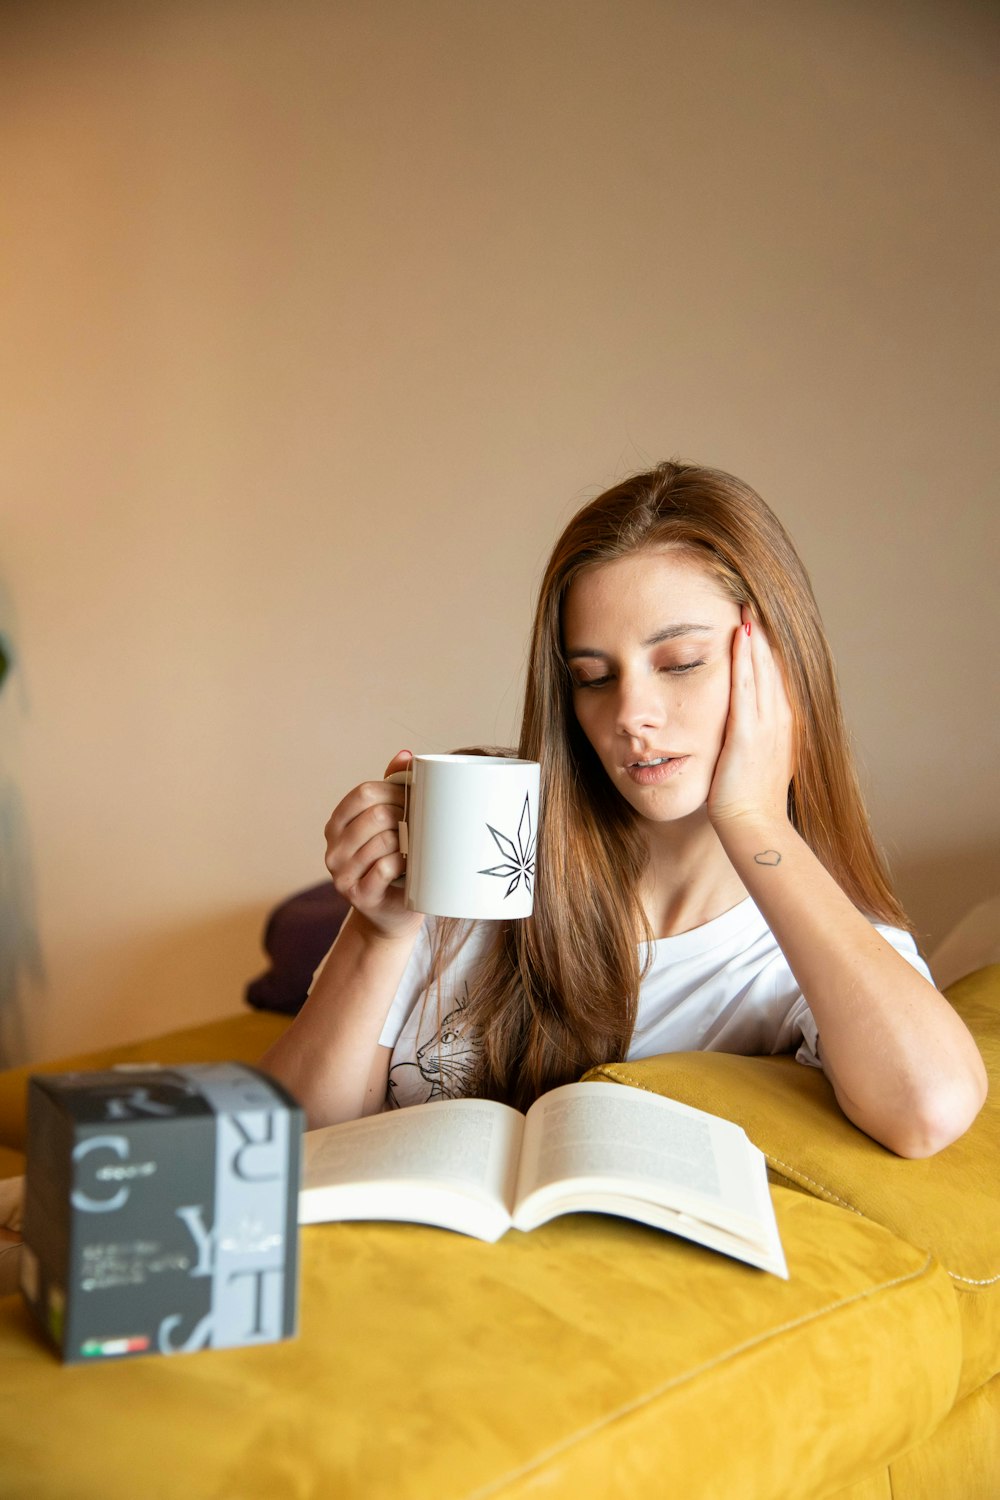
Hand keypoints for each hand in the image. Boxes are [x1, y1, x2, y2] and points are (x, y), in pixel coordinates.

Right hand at [323, 750, 424, 940]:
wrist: (391, 913)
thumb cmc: (395, 862)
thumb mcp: (391, 825)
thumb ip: (392, 790)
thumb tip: (405, 755)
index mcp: (337, 825)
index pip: (363, 794)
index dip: (393, 791)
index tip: (415, 798)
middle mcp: (333, 849)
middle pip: (374, 815)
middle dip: (404, 816)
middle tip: (421, 825)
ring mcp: (341, 874)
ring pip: (383, 841)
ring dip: (407, 842)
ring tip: (416, 848)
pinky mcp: (358, 896)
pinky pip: (385, 868)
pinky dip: (403, 864)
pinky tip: (409, 867)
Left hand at [707, 607, 794, 831]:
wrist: (754, 825)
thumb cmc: (750, 799)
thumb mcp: (760, 759)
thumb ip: (757, 735)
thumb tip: (746, 721)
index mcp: (785, 724)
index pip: (778, 676)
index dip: (770, 647)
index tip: (760, 620)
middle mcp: (782, 719)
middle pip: (775, 665)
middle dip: (765, 633)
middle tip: (754, 599)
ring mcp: (767, 725)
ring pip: (763, 670)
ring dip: (756, 637)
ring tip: (749, 606)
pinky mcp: (748, 733)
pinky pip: (747, 688)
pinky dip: (745, 661)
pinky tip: (740, 637)